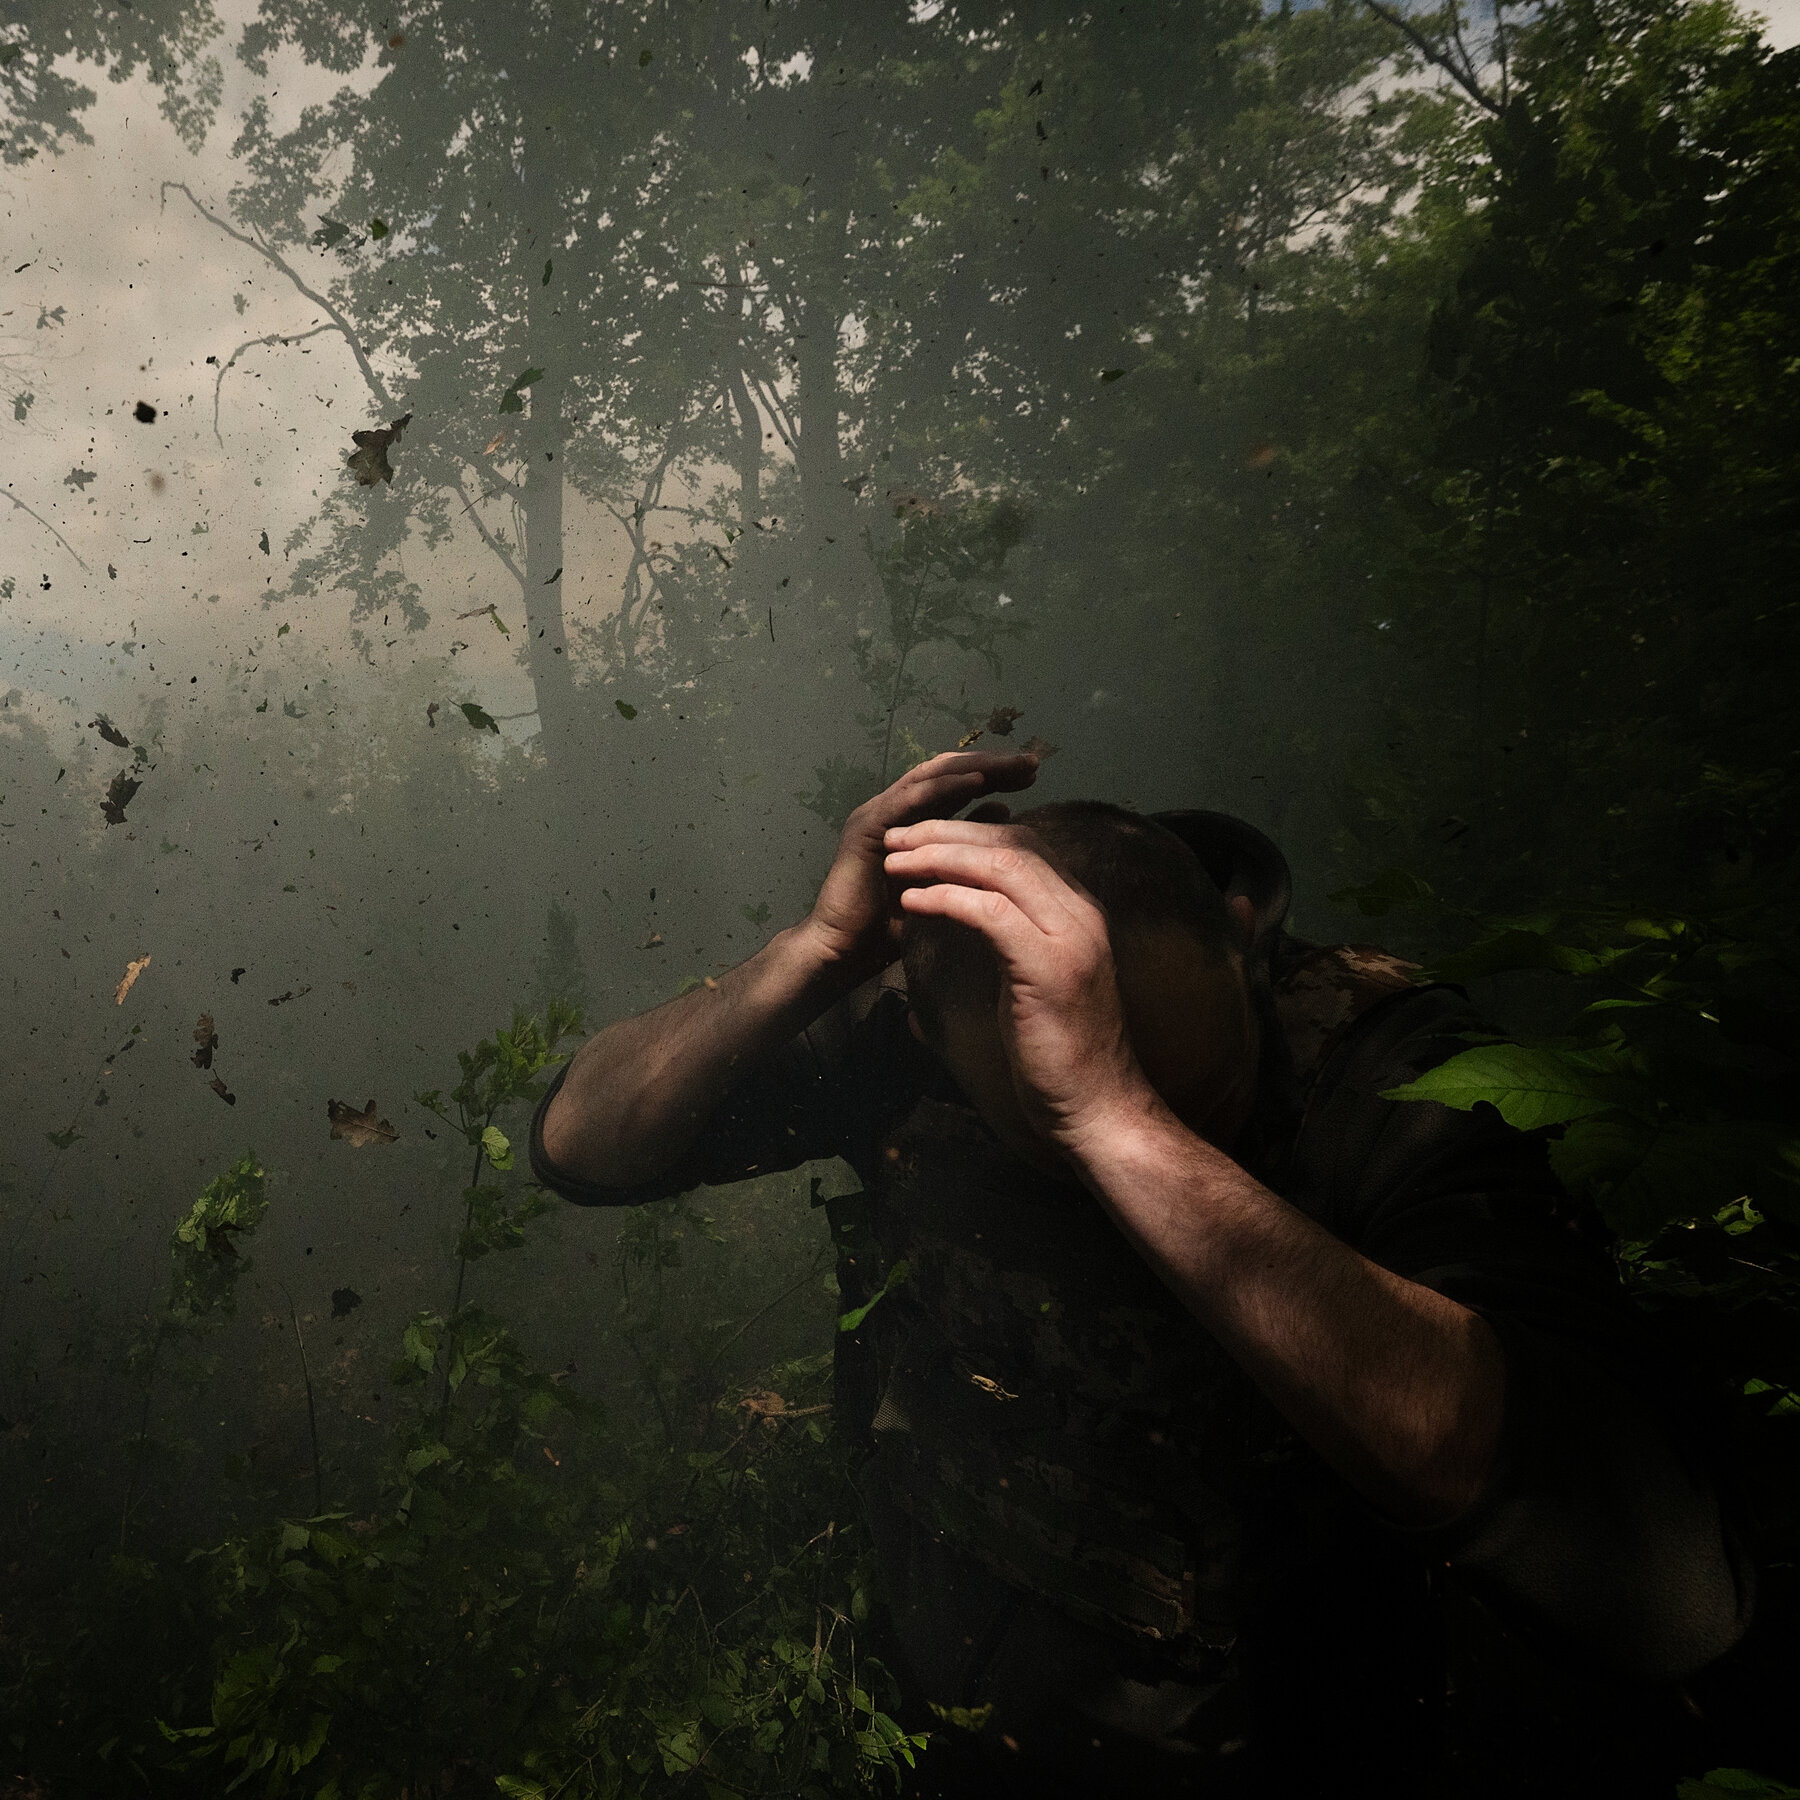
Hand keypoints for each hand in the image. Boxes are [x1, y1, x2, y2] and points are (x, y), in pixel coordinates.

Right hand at [801, 752, 1039, 981]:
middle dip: (991, 764)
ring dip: (976, 767)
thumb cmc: (890, 928)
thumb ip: (968, 851)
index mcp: (912, 820)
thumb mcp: (944, 885)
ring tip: (1013, 765)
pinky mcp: (868, 828)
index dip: (995, 774)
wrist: (844, 954)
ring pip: (932, 776)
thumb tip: (1004, 812)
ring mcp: (879, 815)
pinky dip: (946, 788)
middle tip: (1031, 762)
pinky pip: (911, 799)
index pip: (956, 783)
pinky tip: (978, 782)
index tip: (1034, 774)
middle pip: (947, 771)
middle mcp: (894, 810)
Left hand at [881, 819, 1154, 1159]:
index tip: (922, 839)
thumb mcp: (1035, 990)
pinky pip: (991, 913)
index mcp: (1079, 916)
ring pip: (1002, 867)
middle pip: (1012, 844)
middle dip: (949, 833)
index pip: (1026, 847)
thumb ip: (1009, 951)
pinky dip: (947, 898)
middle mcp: (1081, 916)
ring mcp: (1071, 939)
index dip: (970, 834)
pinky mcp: (1050, 969)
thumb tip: (956, 935)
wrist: (1100, 1111)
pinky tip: (912, 901)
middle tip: (898, 835)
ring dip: (941, 856)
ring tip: (895, 859)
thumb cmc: (1062, 1061)